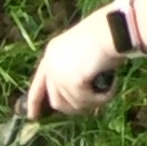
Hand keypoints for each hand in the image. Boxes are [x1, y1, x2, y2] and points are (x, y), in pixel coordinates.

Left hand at [23, 0, 133, 120]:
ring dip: (92, 102)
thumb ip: (75, 70)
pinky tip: (111, 88)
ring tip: (107, 91)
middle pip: (56, 100)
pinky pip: (87, 101)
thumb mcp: (83, 52)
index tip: (33, 116)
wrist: (112, 28)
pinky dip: (101, 98)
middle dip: (72, 108)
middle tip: (90, 108)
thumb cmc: (105, 34)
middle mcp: (51, 64)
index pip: (38, 83)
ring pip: (73, 104)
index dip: (34, 101)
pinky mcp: (72, 82)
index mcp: (52, 53)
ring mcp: (59, 74)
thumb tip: (79, 96)